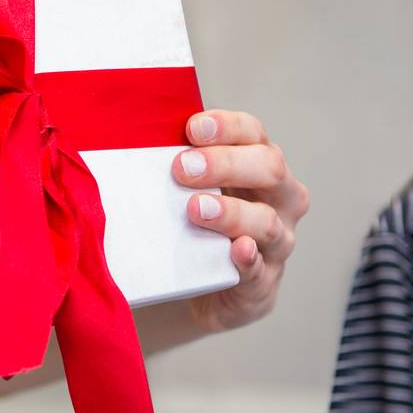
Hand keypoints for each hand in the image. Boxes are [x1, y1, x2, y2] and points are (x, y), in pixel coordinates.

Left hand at [171, 108, 309, 333]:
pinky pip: (259, 269)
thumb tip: (133, 138)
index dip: (227, 127)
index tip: (193, 128)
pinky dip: (248, 259)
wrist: (200, 286)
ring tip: (196, 208)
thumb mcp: (188, 189)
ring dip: (231, 212)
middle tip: (183, 168)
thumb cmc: (194, 224)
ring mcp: (276, 240)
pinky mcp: (263, 280)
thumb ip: (176, 166)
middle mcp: (279, 198)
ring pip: (267, 220)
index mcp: (259, 164)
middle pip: (269, 169)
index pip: (253, 134)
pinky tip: (237, 249)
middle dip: (225, 164)